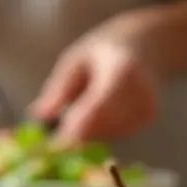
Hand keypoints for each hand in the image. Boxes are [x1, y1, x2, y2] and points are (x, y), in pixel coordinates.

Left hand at [30, 15, 160, 143]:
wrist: (147, 44)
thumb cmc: (102, 50)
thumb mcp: (74, 59)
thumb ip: (59, 87)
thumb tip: (39, 115)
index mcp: (123, 69)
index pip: (100, 105)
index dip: (76, 126)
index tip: (53, 143)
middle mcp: (141, 91)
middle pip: (102, 126)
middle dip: (73, 135)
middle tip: (49, 137)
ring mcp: (147, 107)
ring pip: (106, 134)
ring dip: (85, 132)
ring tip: (82, 105)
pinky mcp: (147, 118)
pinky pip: (114, 133)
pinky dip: (98, 130)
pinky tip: (98, 109)